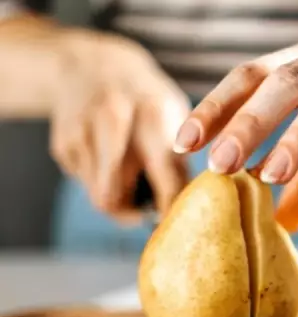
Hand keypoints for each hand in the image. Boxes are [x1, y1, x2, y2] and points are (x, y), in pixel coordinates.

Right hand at [50, 31, 190, 222]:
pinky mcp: (64, 144)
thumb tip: (188, 209)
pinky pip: (87, 184)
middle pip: (115, 198)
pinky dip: (102, 183)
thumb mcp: (176, 116)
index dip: (171, 210)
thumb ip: (180, 160)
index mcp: (154, 116)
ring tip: (132, 183)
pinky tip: (109, 161)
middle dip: (134, 213)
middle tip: (149, 211)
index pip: (165, 180)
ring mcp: (82, 133)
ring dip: (119, 201)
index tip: (179, 223)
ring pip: (99, 197)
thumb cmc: (147, 99)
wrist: (94, 66)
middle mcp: (114, 122)